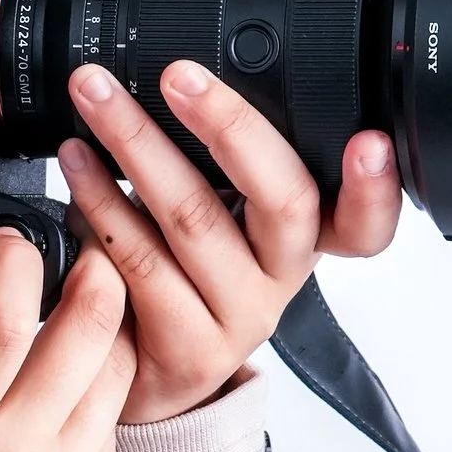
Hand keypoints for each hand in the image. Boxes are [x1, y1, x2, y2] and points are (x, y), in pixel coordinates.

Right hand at [0, 230, 135, 451]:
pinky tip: (65, 386)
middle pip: (90, 325)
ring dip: (106, 325)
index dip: (16, 257)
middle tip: (74, 249)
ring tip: (76, 309)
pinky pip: (110, 423)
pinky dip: (97, 388)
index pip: (6, 315)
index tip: (7, 241)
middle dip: (91, 267)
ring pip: (117, 367)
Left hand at [58, 63, 400, 426]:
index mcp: (310, 237)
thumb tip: (183, 77)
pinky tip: (77, 173)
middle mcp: (285, 278)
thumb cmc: (186, 275)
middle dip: (227, 124)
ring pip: (194, 220)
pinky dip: (101, 205)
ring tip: (95, 103)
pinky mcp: (188, 347)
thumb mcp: (225, 217)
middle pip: (282, 199)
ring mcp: (240, 318)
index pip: (366, 220)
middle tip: (177, 75)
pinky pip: (140, 264)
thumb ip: (227, 166)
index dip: (375, 185)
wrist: (150, 376)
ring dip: (136, 147)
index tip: (369, 141)